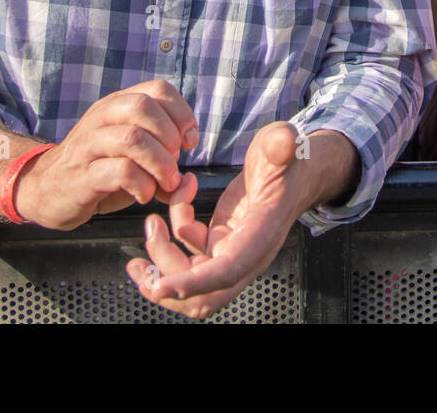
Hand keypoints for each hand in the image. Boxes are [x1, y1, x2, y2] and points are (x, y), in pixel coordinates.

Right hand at [16, 79, 197, 229]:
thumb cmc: (97, 171)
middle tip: (174, 162)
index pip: (158, 89)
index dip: (182, 114)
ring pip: (132, 137)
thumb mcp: (131, 158)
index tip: (188, 142)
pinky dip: (143, 184)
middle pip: (143, 106)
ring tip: (165, 182)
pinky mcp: (82, 175)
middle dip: (169, 135)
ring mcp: (88, 145)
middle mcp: (101, 118)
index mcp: (116, 105)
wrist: (46, 189)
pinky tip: (143, 194)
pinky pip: (120, 171)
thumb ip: (162, 164)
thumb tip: (188, 182)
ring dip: (160, 163)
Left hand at [125, 121, 306, 318]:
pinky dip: (171, 238)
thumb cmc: (289, 160)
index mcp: (261, 235)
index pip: (227, 271)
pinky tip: (171, 205)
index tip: (161, 286)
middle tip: (141, 267)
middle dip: (168, 289)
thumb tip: (284, 140)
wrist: (295, 170)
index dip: (193, 283)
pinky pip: (188, 254)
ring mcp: (230, 251)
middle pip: (206, 296)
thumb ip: (281, 144)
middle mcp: (245, 253)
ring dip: (162, 264)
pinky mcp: (219, 242)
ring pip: (190, 279)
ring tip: (151, 225)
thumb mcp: (283, 144)